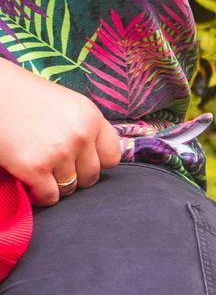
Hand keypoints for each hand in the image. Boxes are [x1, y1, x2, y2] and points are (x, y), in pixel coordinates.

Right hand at [0, 61, 120, 204]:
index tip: (80, 160)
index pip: (112, 156)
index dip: (96, 162)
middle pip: (91, 176)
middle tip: (54, 167)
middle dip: (74, 175)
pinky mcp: (34, 167)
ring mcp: (59, 152)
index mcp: (91, 117)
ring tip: (39, 170)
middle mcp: (80, 135)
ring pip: (69, 188)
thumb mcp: (66, 105)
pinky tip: (28, 182)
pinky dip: (38, 195)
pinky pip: (49, 197)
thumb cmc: (24, 97)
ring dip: (54, 184)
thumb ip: (84, 128)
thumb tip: (95, 159)